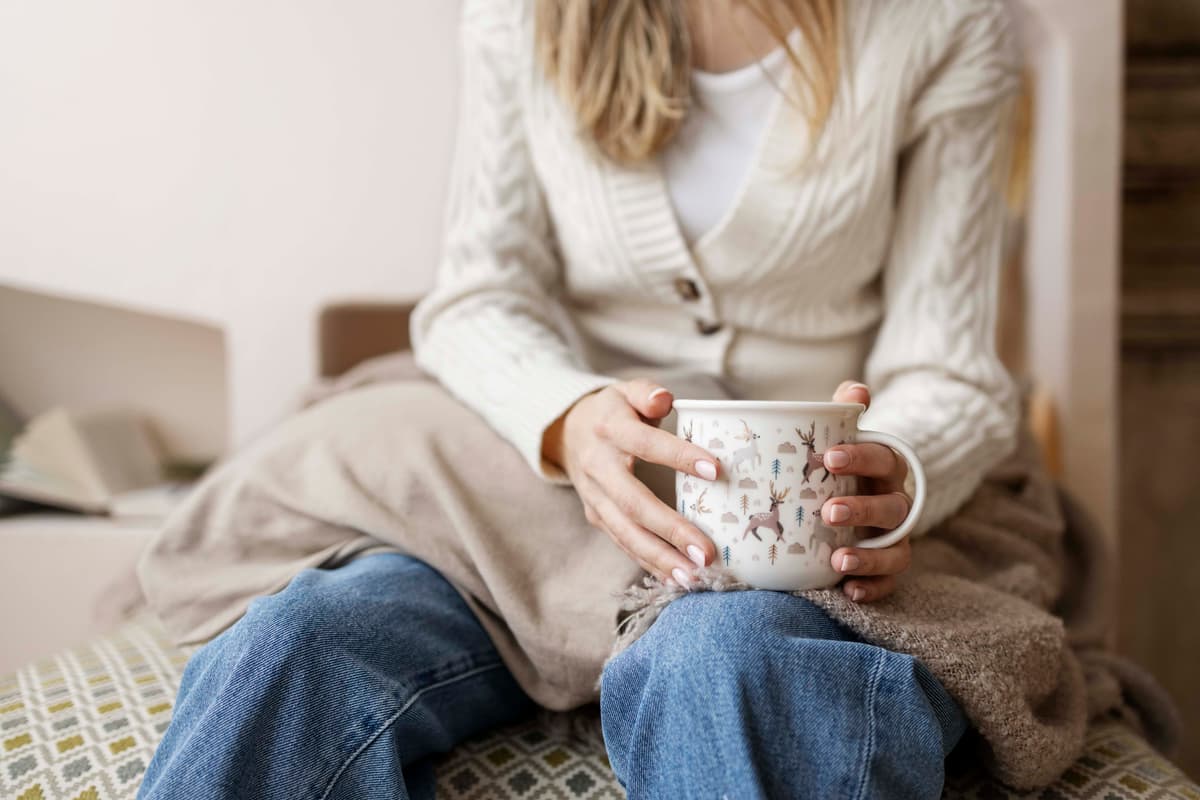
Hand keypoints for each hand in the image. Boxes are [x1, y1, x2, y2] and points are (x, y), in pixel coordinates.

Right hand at [543, 378, 719, 586]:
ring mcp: (594, 497)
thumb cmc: (614, 411)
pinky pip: (623, 543)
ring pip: (625, 532)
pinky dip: (649, 564)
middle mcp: (597, 467)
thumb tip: (664, 399)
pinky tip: (676, 580)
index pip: (644, 444)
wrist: (568, 432)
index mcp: (609, 430)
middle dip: (670, 530)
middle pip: (632, 503)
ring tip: (694, 576)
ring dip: (660, 558)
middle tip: (706, 552)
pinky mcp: (596, 516)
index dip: (678, 456)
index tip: (716, 470)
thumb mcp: (626, 391)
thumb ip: (646, 392)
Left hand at [822, 381, 912, 602]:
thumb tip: (854, 389)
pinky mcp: (888, 566)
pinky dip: (873, 588)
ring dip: (870, 556)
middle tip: (829, 511)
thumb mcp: (842, 438)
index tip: (829, 458)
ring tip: (839, 559)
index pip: (882, 458)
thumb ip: (844, 413)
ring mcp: (894, 537)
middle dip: (862, 509)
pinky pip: (890, 581)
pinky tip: (848, 590)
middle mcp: (895, 502)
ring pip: (896, 548)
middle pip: (891, 507)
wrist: (859, 494)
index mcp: (884, 468)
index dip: (860, 458)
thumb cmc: (843, 466)